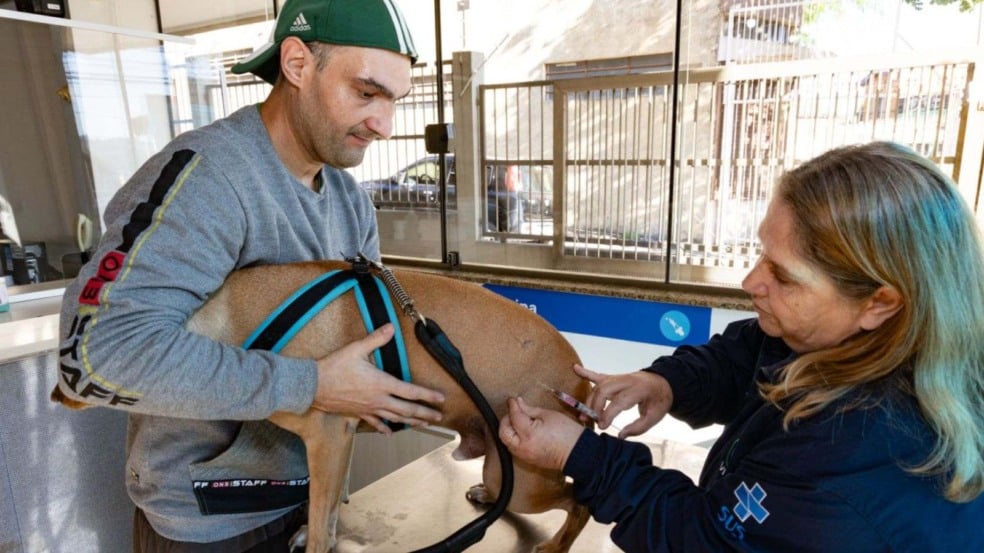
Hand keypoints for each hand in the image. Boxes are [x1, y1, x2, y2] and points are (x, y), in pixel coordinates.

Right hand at [313, 323, 444, 432]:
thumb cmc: (334, 367)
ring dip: (411, 422)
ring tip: (424, 424)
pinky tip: (390, 433)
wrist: (313, 386)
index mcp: (381, 383)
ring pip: (395, 418)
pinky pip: (375, 423)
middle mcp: (378, 399)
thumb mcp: (356, 349)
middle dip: (425, 413)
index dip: (427, 395)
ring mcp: (369, 409)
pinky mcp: (359, 413)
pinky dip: (384, 428)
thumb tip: (391, 327)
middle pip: (407, 410)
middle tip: (439, 417)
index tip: (441, 399)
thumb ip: (376, 338)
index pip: (410, 392)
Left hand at [499, 396, 584, 470]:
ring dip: (509, 430)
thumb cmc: (567, 433)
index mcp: (529, 434)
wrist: (578, 453)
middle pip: (503, 432)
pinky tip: (523, 431)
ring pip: (506, 442)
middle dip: (506, 420)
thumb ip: (530, 410)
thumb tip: (518, 403)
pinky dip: (514, 438)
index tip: (512, 400)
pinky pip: (514, 448)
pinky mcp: (527, 460)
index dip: (512, 406)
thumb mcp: (549, 415)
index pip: (514, 417)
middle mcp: (523, 447)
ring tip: (519, 421)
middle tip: (514, 411)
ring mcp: (524, 456)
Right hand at [574, 364, 672, 438]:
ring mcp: (619, 377)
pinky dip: (586, 372)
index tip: (601, 426)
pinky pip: (598, 374)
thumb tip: (620, 435)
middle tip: (591, 421)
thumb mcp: (654, 417)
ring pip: (599, 385)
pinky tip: (575, 369)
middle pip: (604, 390)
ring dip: (589, 399)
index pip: (619, 401)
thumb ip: (637, 428)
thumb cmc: (658, 401)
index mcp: (639, 390)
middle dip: (594, 407)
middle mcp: (627, 381)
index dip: (608, 414)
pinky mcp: (614, 377)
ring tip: (583, 413)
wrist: (663, 383)